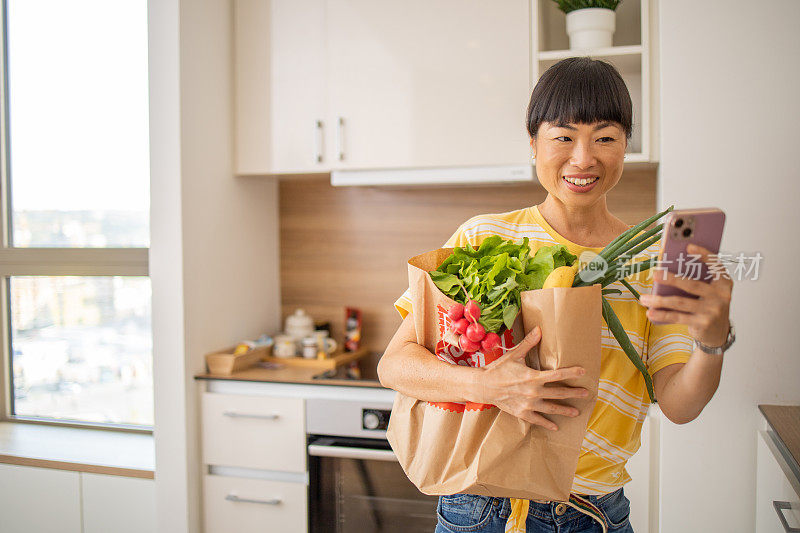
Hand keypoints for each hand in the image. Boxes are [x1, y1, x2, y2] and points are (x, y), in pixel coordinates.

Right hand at [474, 325, 589, 430]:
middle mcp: (533, 392)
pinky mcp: (522, 413)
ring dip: (565, 410)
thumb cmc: (499, 369)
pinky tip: (555, 426)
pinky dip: (547, 423)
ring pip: (551, 408)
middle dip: (574, 393)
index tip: (583, 372)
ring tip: (576, 412)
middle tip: (586, 393)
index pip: (557, 374)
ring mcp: (529, 404)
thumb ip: (529, 343)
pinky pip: (538, 419)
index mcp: (533, 377)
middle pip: (559, 393)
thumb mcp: (514, 355)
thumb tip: (539, 328)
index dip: (571, 373)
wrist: (484, 386)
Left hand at [639, 244, 732, 346]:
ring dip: (659, 300)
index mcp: (724, 283)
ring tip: (643, 298)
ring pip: (680, 302)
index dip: (704, 255)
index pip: (716, 265)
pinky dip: (662, 314)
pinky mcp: (703, 323)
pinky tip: (650, 312)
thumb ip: (695, 280)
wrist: (718, 332)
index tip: (689, 246)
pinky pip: (678, 317)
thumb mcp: (707, 292)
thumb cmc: (707, 305)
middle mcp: (721, 296)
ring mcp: (712, 311)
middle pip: (692, 285)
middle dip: (670, 279)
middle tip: (654, 274)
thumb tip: (666, 270)